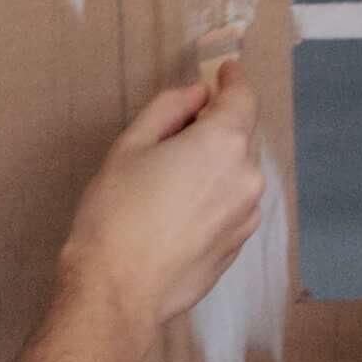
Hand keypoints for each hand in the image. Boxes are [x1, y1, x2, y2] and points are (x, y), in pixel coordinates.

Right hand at [63, 61, 266, 340]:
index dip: (233, 80)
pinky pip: (233, 206)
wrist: (118, 290)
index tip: (225, 72)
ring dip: (217, 165)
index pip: (242, 98)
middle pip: (241, 136)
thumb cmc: (115, 214)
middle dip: (218, 126)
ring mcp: (247, 215)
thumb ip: (169, 109)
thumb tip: (197, 94)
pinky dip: (216, 197)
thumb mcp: (131, 146)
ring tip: (174, 180)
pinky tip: (180, 212)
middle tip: (179, 133)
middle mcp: (247, 177)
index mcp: (223, 143)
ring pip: (238, 173)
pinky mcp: (238, 246)